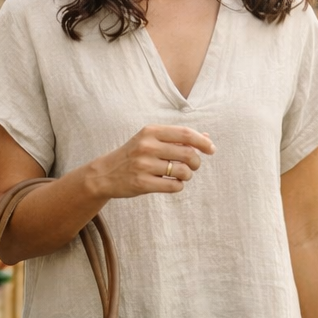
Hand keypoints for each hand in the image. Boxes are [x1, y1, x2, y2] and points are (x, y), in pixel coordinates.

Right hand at [87, 126, 214, 199]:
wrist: (105, 174)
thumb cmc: (134, 155)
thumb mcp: (151, 140)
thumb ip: (177, 138)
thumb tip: (207, 139)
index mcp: (151, 131)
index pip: (185, 134)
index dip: (202, 142)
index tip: (211, 150)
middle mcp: (147, 146)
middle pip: (187, 154)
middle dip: (196, 162)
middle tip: (194, 166)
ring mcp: (144, 165)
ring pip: (182, 171)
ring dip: (187, 175)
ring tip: (180, 175)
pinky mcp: (142, 183)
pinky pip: (174, 186)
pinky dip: (178, 186)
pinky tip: (171, 183)